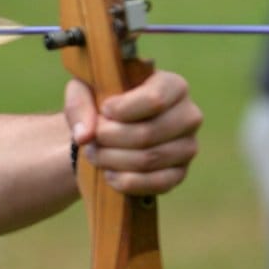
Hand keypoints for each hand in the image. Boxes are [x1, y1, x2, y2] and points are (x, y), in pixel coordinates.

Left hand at [64, 70, 201, 195]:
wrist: (110, 130)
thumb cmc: (101, 103)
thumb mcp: (84, 92)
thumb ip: (79, 106)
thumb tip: (85, 136)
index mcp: (172, 85)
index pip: (155, 100)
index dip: (122, 110)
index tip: (103, 110)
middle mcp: (188, 115)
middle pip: (147, 133)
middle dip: (110, 139)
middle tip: (90, 140)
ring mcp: (188, 146)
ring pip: (149, 159)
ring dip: (113, 160)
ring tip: (94, 154)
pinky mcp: (180, 173)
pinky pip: (157, 183)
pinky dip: (127, 182)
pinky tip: (109, 174)